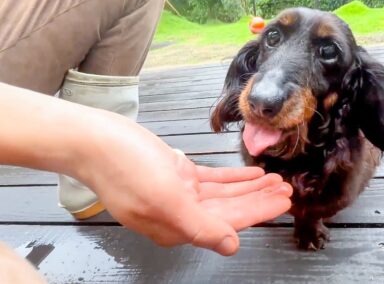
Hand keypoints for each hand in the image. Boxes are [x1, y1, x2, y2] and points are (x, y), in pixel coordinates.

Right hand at [0, 83, 290, 255]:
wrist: (93, 140)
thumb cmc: (122, 167)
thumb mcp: (164, 199)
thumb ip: (200, 226)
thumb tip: (231, 246)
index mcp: (177, 226)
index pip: (229, 222)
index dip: (259, 212)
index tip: (284, 203)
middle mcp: (180, 213)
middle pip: (231, 208)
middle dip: (260, 199)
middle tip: (287, 190)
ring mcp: (178, 192)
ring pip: (224, 193)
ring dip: (250, 187)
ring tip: (275, 180)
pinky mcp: (176, 173)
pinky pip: (212, 178)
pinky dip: (232, 176)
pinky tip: (250, 173)